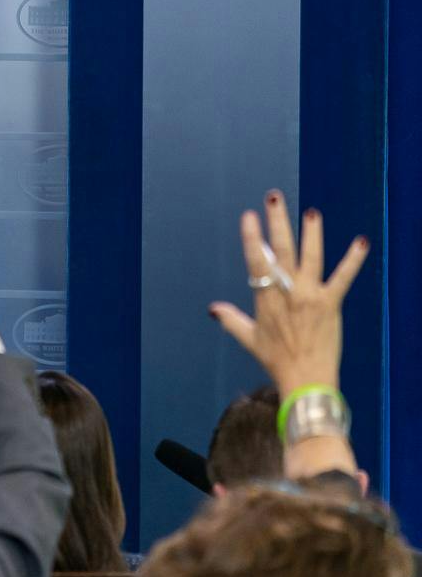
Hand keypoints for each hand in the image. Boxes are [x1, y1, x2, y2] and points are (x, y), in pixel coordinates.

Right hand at [210, 191, 367, 394]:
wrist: (305, 378)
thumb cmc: (276, 359)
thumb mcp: (250, 339)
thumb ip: (231, 320)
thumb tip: (214, 309)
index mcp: (266, 298)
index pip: (256, 260)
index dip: (251, 237)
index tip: (248, 216)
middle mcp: (287, 292)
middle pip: (280, 250)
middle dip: (276, 222)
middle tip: (273, 198)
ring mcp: (310, 296)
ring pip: (310, 258)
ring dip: (311, 234)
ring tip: (311, 212)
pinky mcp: (331, 304)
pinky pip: (344, 278)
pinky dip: (353, 260)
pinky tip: (362, 242)